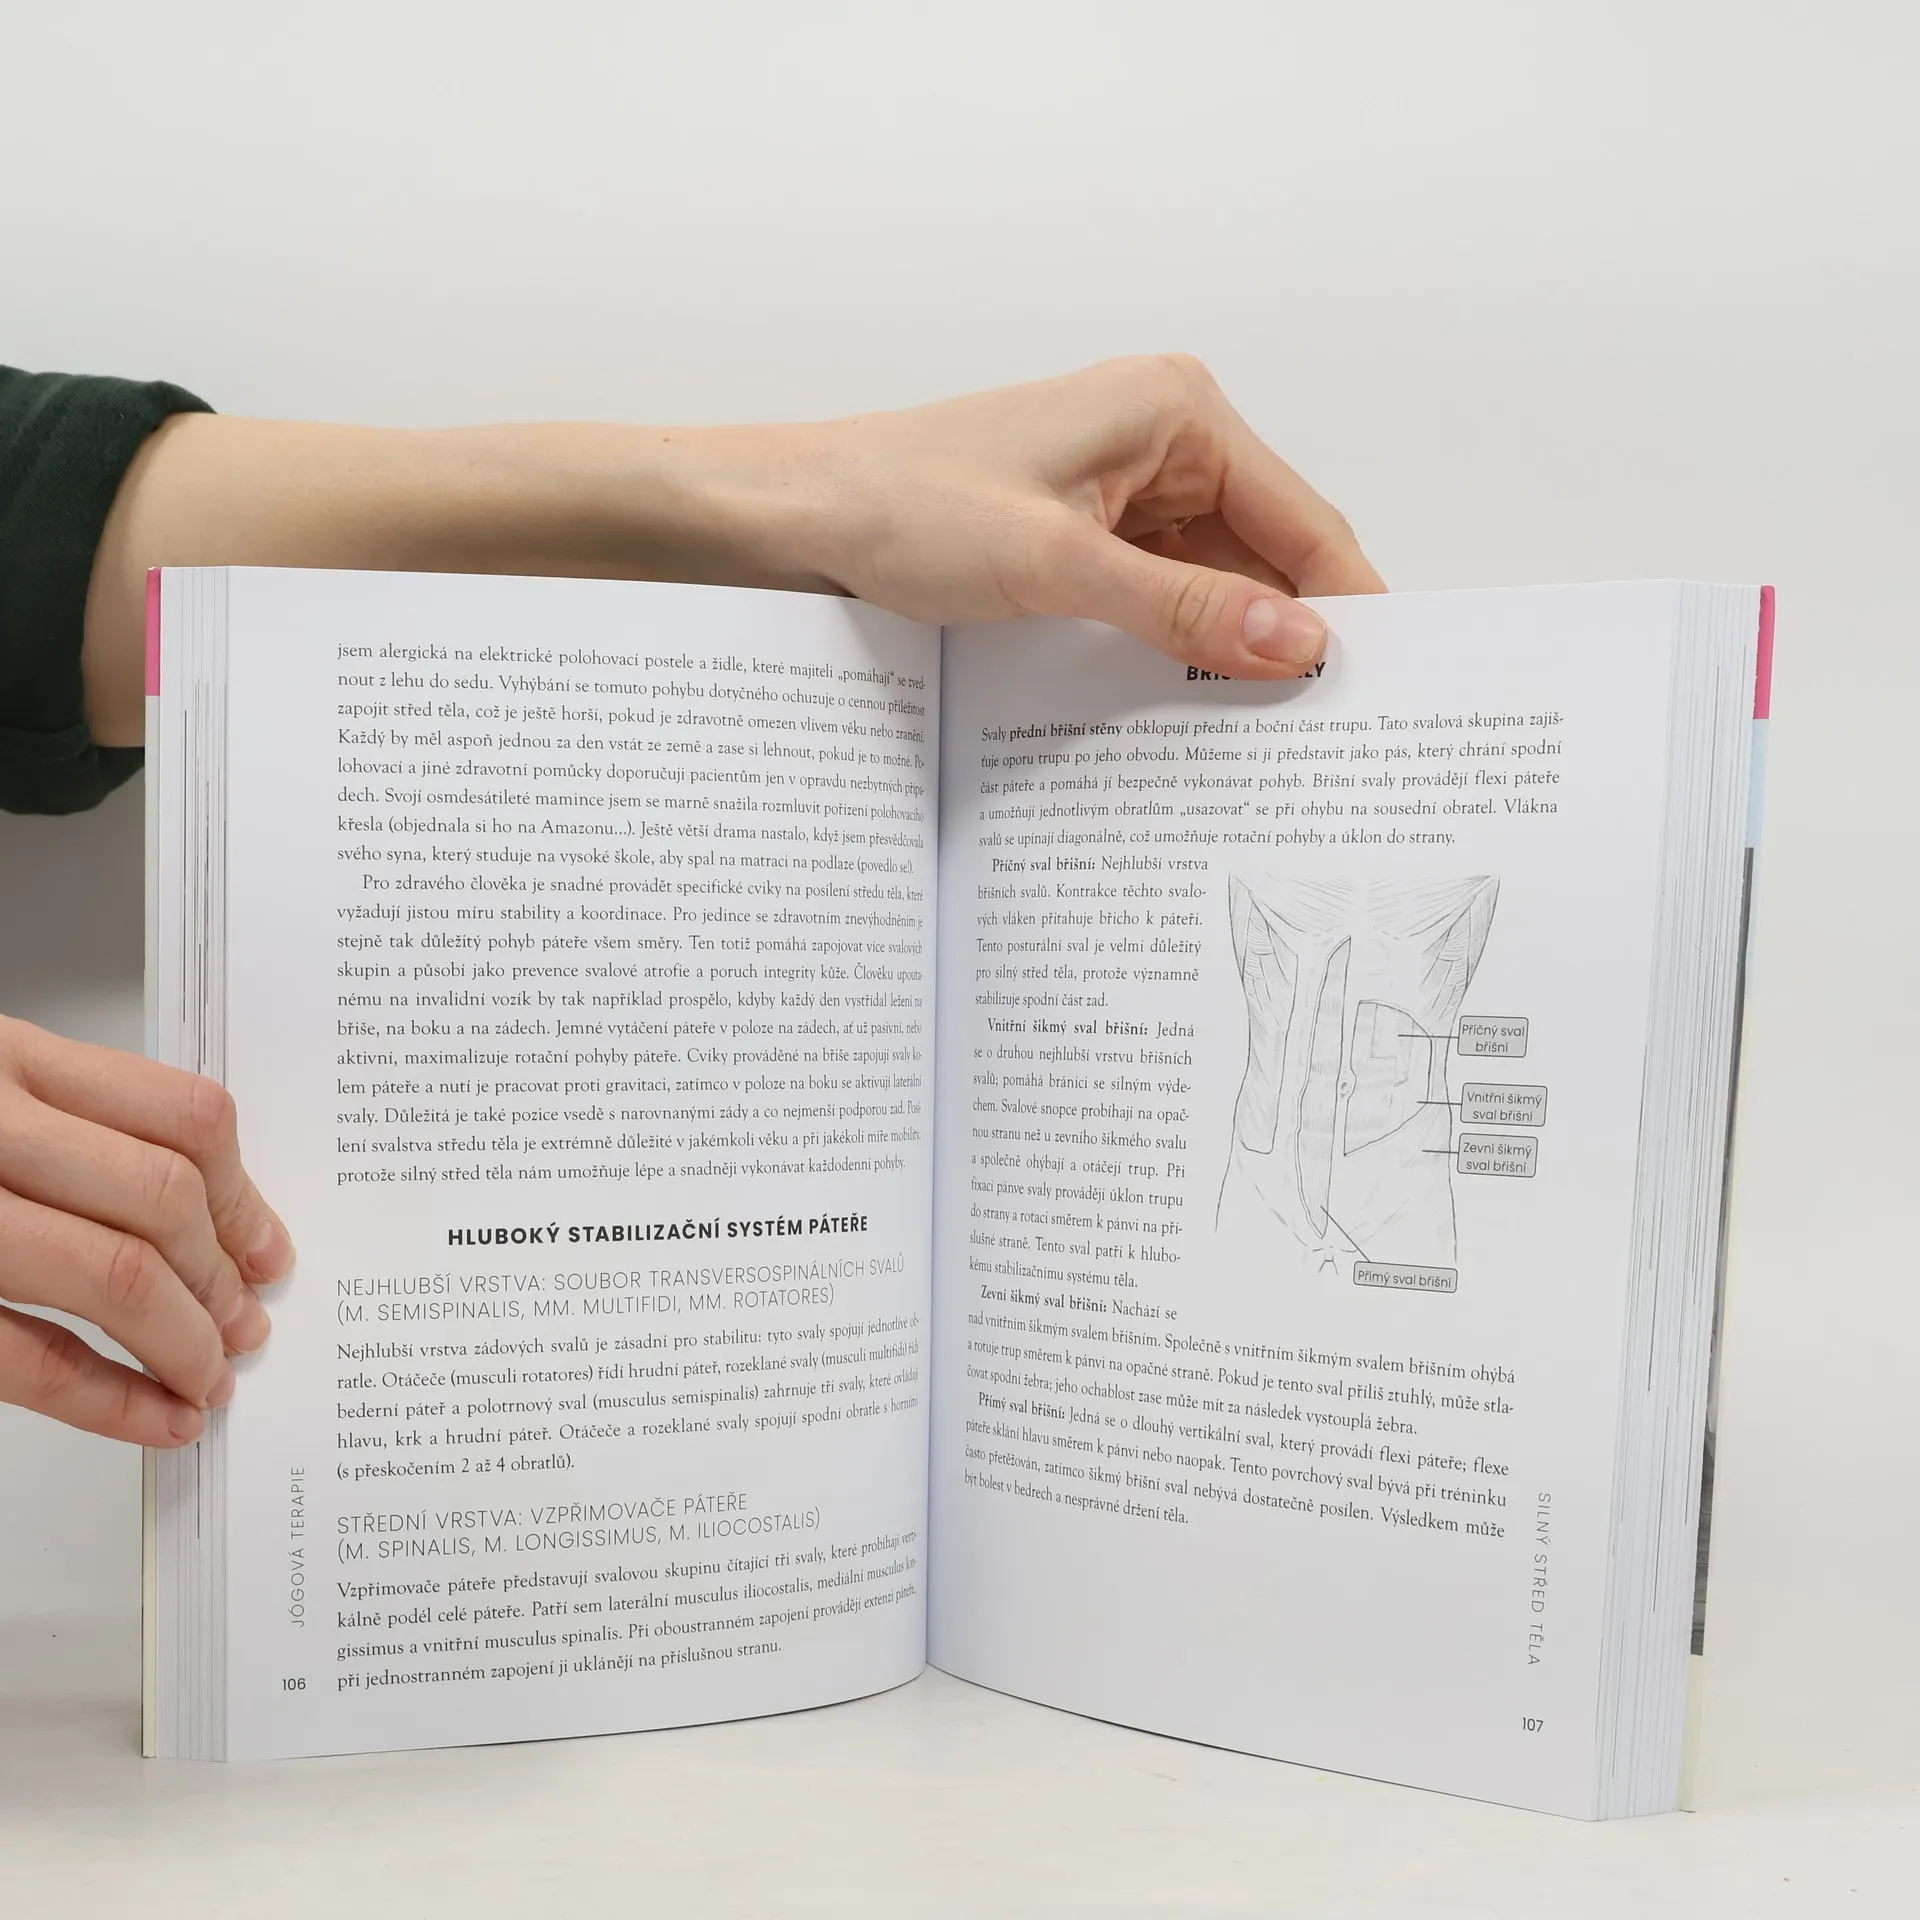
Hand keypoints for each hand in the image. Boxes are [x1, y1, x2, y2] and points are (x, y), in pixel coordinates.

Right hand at [0, 1017, 292, 1446]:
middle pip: (161, 1198)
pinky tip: (156, 1418)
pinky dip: (111, 1399)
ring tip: (207, 1376)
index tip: (267, 1249)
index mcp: (6, 1061)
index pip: (182, 1114)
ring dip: (182, 1340)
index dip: (243, 1195)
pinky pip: (28, 1356)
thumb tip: (205, 1215)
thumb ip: (69, 1129)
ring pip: (112, 1273)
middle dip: (219, 1278)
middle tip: (241, 1326)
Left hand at [799, 354, 1384, 676]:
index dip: (1346, 604)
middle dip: (1288, 634)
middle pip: (1268, 553)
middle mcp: (1164, 440)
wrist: (797, 516)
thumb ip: (1184, 608)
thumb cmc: (905, 506)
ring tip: (1261, 733)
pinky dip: (1177, 642)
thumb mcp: (1057, 566)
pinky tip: (1188, 701)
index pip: (1303, 520)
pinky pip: (1163, 593)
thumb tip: (1300, 645)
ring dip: (1229, 647)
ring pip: (1217, 581)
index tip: (1377, 688)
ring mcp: (1125, 488)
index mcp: (1176, 413)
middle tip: (1321, 732)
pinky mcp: (1088, 533)